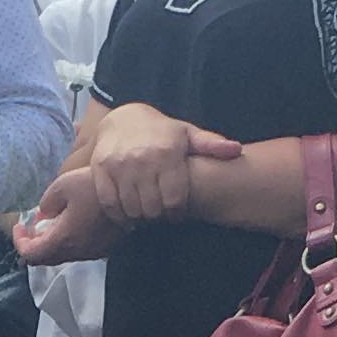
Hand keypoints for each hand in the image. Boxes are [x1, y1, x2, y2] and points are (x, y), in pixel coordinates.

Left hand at [12, 169, 113, 266]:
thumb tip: (42, 214)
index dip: (19, 242)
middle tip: (30, 227)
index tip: (19, 226)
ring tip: (49, 222)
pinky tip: (69, 223)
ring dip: (50, 243)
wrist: (132, 194)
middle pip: (45, 259)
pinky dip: (66, 242)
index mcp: (63, 239)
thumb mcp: (62, 185)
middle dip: (33, 244)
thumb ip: (46, 202)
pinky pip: (77, 251)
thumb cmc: (95, 187)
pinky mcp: (103, 248)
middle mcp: (76, 251)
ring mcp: (91, 252)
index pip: (31, 254)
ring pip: (61, 256)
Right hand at [87, 105, 243, 225]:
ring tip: (146, 213)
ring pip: (132, 209)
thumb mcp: (188, 134)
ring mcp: (119, 166)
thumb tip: (236, 151)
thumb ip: (211, 145)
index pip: (174, 200)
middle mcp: (142, 160)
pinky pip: (110, 204)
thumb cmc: (162, 132)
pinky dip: (119, 215)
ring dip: (140, 217)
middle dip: (158, 216)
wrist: (123, 119)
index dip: (177, 213)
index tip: (176, 213)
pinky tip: (128, 215)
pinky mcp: (100, 170)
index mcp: (167, 154)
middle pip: (153, 209)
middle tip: (160, 214)